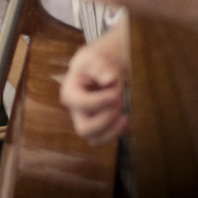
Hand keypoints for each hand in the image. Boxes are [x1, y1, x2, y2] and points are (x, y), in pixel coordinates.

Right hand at [60, 26, 129, 145]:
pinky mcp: (97, 127)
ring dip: (113, 130)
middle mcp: (75, 110)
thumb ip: (101, 67)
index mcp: (69, 92)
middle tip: (119, 103)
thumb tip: (109, 79)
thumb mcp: (95, 57)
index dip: (98, 101)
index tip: (116, 94)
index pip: (80, 103)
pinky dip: (119, 133)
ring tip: (125, 116)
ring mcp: (85, 120)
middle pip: (84, 129)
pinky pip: (105, 139)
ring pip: (95, 139)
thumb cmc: (95, 63)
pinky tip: (128, 119)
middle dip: (105, 120)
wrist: (101, 68)